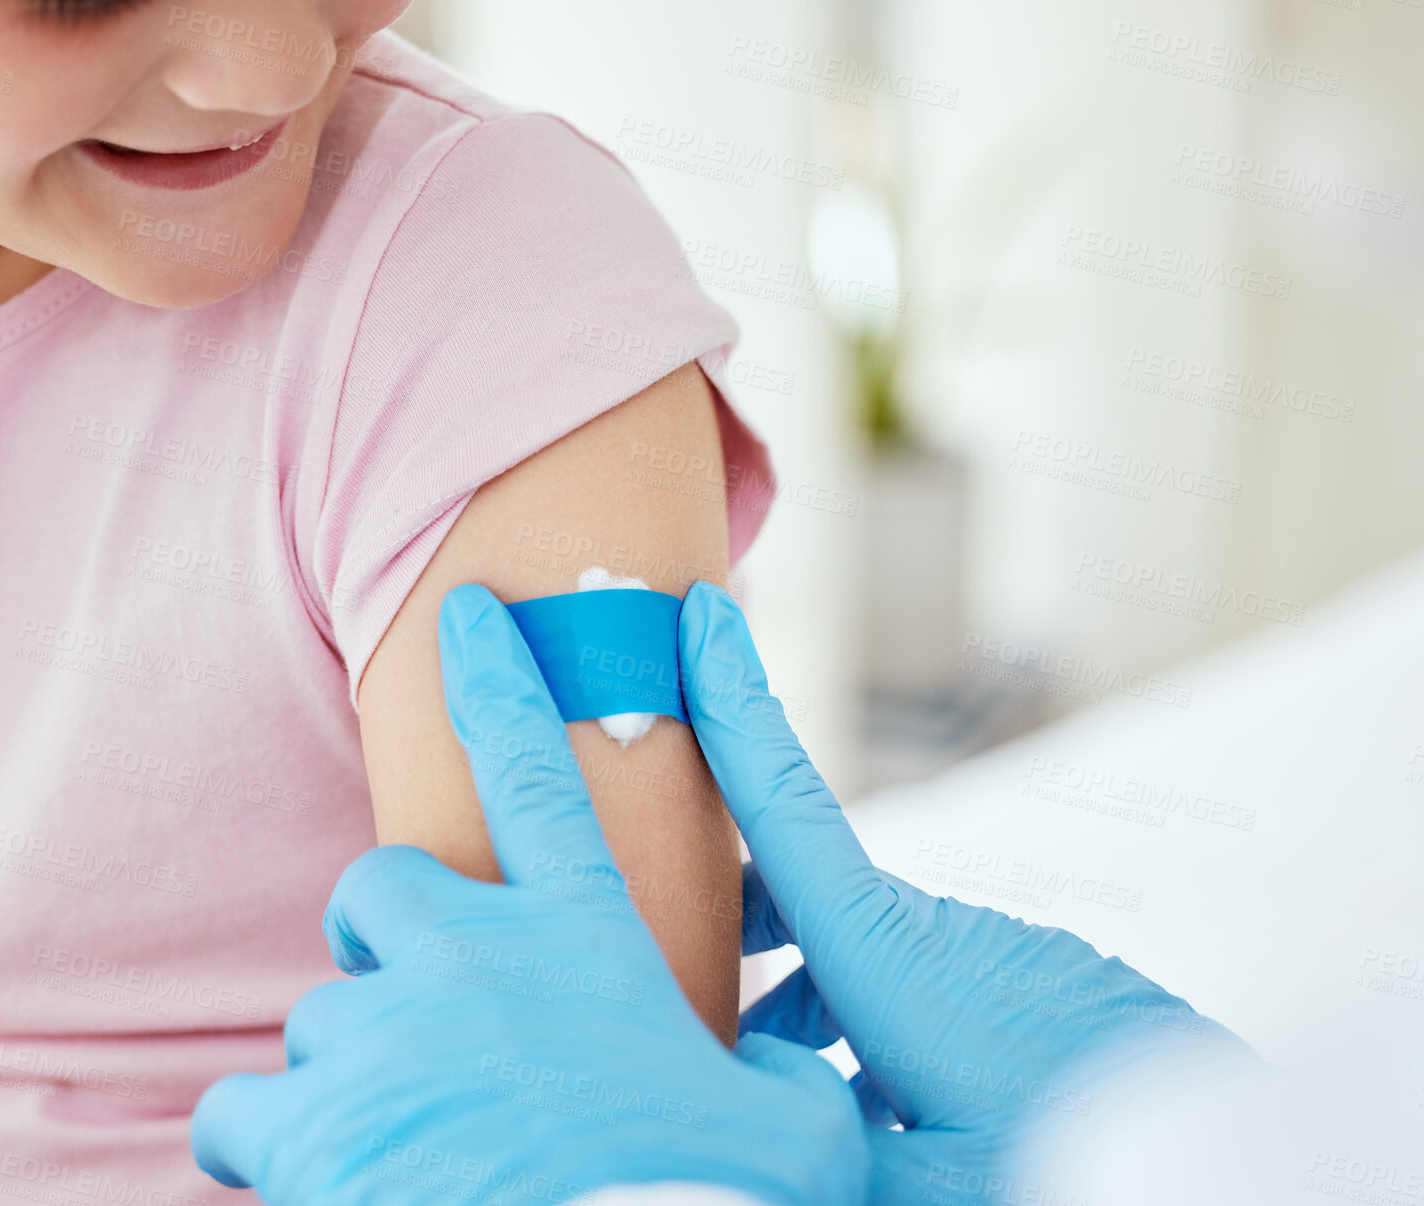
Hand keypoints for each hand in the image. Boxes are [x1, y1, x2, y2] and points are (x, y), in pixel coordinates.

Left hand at [190, 583, 872, 1205]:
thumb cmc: (708, 1205)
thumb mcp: (794, 1129)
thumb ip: (783, 1070)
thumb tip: (785, 1059)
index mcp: (586, 942)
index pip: (537, 773)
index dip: (501, 681)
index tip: (468, 616)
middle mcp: (475, 961)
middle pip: (380, 884)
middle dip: (388, 932)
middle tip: (419, 1003)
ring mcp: (384, 1035)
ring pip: (318, 1013)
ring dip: (350, 1068)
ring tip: (402, 1138)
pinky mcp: (312, 1122)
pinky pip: (238, 1109)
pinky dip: (264, 1139)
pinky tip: (313, 1173)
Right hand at [681, 581, 1255, 1202]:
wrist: (1226, 1166)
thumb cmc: (1067, 1162)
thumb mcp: (921, 1184)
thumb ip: (820, 1145)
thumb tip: (765, 1129)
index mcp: (894, 963)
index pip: (790, 813)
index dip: (733, 708)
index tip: (703, 613)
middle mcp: (940, 938)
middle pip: (811, 900)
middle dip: (743, 919)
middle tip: (686, 963)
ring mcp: (997, 955)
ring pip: (868, 961)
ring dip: (817, 1009)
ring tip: (792, 1093)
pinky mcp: (1039, 984)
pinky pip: (934, 990)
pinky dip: (887, 1030)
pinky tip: (888, 1109)